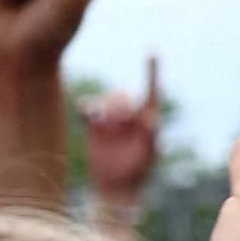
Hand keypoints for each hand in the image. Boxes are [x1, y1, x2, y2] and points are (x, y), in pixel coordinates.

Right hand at [82, 55, 163, 208]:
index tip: (151, 51)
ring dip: (104, 107)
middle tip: (119, 120)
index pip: (152, 90)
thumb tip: (151, 121)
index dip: (151, 71)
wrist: (115, 189)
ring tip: (101, 121)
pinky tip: (87, 115)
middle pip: (123, 96)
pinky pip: (88, 110)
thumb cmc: (137, 174)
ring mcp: (110, 122)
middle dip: (120, 105)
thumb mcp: (149, 157)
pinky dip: (87, 108)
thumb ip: (152, 138)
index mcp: (148, 119)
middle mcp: (129, 117)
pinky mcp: (93, 128)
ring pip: (105, 101)